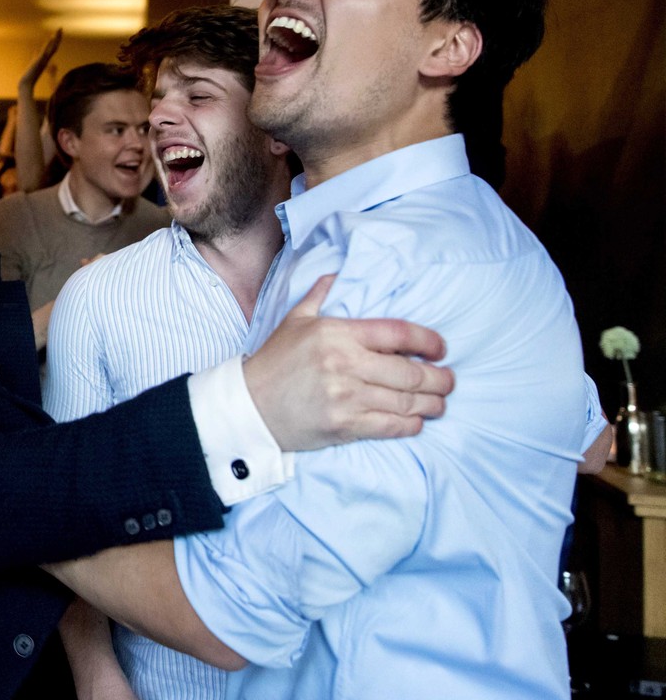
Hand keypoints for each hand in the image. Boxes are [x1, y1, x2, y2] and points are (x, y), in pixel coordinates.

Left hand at [20, 27, 62, 89]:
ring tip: (58, 30)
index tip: (57, 33)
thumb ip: (35, 57)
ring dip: (55, 39)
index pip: (52, 48)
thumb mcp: (32, 63)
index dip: (55, 41)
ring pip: (52, 48)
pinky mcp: (39, 61)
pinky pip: (45, 51)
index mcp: (45, 60)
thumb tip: (35, 51)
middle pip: (54, 47)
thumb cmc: (28, 77)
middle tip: (60, 28)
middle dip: (58, 37)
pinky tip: (51, 37)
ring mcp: (43, 60)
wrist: (26, 84)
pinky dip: (48, 44)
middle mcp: (46, 60)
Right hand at [244, 275, 454, 449]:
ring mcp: (346, 398)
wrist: (249, 406)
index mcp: (338, 334)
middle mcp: (346, 365)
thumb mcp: (295, 320)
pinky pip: (391, 426)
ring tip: (439, 403)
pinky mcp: (344, 426)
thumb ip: (320, 295)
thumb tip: (338, 273)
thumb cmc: (274, 361)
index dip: (428, 341)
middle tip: (449, 380)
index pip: (398, 333)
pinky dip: (411, 424)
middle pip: (410, 373)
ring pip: (406, 402)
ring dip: (431, 404)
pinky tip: (416, 420)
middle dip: (439, 379)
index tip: (441, 349)